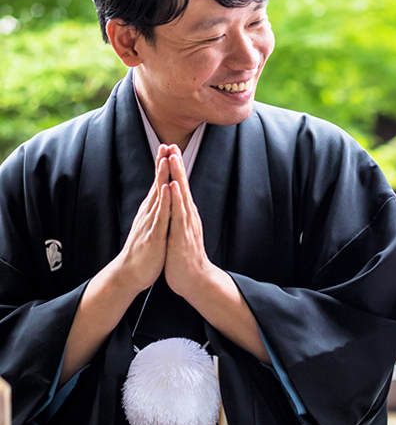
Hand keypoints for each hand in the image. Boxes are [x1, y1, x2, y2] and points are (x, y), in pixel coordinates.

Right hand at [114, 143, 171, 293]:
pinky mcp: (154, 236)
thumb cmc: (144, 250)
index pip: (158, 183)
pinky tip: (168, 189)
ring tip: (166, 158)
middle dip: (162, 164)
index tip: (168, 146)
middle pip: (157, 184)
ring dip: (162, 177)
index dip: (162, 165)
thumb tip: (159, 197)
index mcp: (151, 211)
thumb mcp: (152, 225)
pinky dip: (165, 202)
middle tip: (166, 144)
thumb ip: (156, 211)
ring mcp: (151, 223)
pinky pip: (161, 216)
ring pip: (158, 196)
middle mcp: (149, 213)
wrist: (131, 274)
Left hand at [163, 146, 214, 301]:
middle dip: (177, 164)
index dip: (175, 169)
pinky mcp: (182, 235)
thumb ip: (179, 217)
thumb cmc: (185, 257)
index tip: (171, 150)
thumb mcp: (180, 232)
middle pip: (182, 185)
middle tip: (173, 144)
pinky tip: (174, 186)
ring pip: (182, 195)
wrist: (195, 280)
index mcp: (185, 214)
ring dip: (178, 175)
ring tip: (174, 157)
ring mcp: (186, 224)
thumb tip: (177, 205)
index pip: (180, 187)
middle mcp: (188, 215)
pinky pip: (178, 214)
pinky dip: (176, 199)